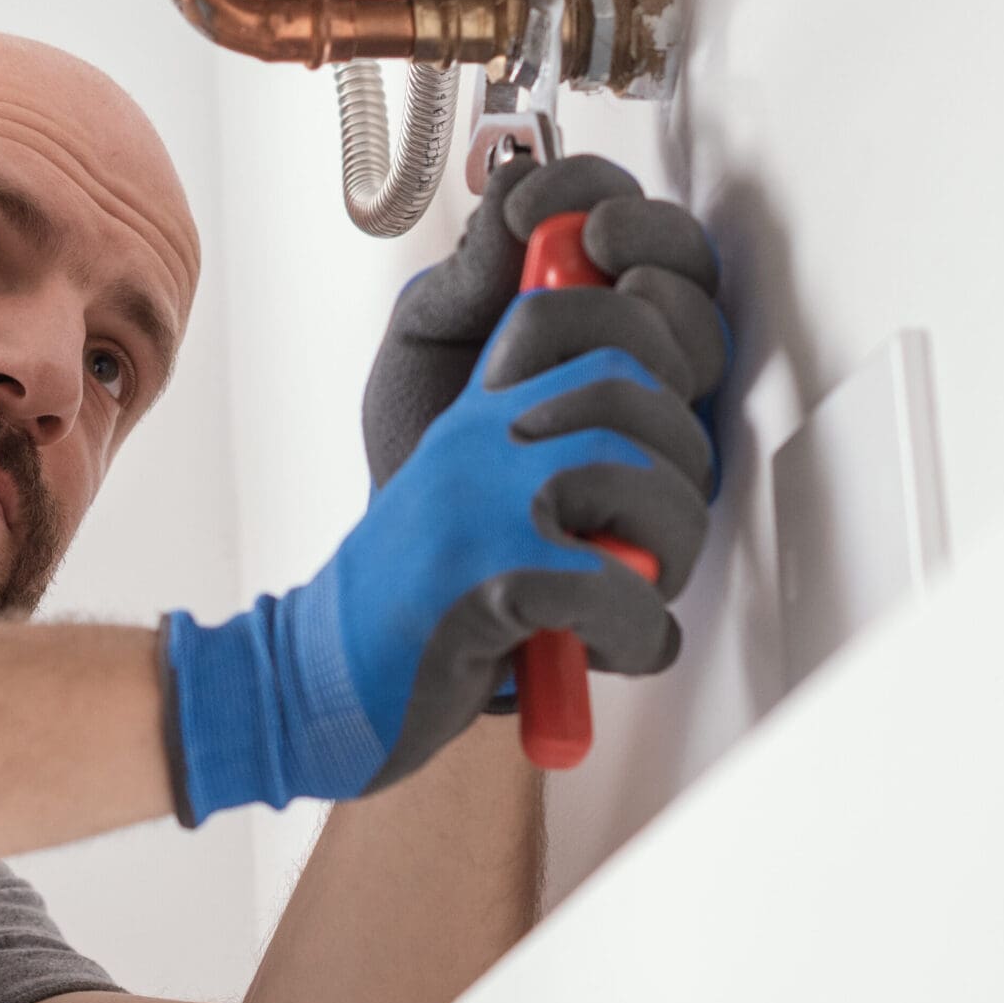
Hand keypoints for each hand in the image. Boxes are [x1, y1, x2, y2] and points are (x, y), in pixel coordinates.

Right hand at [157, 286, 714, 820]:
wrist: (323, 684)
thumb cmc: (420, 608)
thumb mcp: (475, 502)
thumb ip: (549, 460)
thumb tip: (673, 445)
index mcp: (475, 414)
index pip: (565, 319)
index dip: (640, 345)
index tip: (659, 423)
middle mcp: (475, 439)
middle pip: (626, 389)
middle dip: (680, 468)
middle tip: (661, 539)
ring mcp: (479, 501)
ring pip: (639, 477)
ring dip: (669, 553)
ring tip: (640, 600)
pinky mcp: (490, 579)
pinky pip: (620, 589)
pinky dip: (639, 634)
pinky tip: (608, 653)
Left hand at [360, 153, 726, 483]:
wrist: (411, 547)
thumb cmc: (421, 436)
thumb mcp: (424, 334)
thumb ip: (469, 272)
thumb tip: (511, 201)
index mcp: (574, 288)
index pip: (612, 207)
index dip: (584, 189)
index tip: (527, 207)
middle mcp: (631, 340)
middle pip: (684, 263)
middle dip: (647, 236)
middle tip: (593, 241)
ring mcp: (658, 406)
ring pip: (703, 341)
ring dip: (657, 316)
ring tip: (598, 324)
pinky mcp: (667, 480)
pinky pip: (697, 436)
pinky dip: (654, 407)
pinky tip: (592, 405)